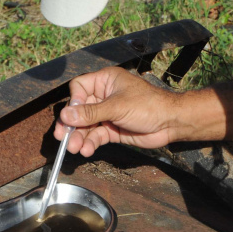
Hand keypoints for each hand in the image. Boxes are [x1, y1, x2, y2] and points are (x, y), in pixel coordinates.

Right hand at [55, 67, 181, 156]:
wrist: (170, 123)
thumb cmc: (148, 105)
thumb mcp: (117, 107)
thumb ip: (90, 112)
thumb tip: (65, 115)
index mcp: (106, 81)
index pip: (79, 87)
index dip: (74, 101)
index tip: (72, 115)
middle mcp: (104, 96)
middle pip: (79, 109)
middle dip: (72, 125)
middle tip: (62, 137)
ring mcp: (108, 114)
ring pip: (86, 125)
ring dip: (79, 137)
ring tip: (75, 148)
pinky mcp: (112, 129)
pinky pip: (96, 136)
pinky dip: (90, 143)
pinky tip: (87, 150)